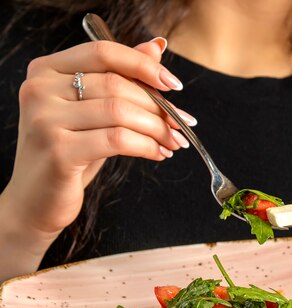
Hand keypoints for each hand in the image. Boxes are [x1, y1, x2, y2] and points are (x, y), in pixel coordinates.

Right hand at [3, 37, 194, 241]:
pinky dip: (146, 146)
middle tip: (183, 124)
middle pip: (116, 85)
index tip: (174, 85)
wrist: (36, 202)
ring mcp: (46, 120)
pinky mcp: (58, 151)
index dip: (143, 65)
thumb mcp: (93, 114)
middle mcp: (40, 90)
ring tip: (174, 142)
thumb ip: (118, 80)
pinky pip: (117, 140)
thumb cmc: (68, 156)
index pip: (102, 52)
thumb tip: (156, 49)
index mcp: (46, 70)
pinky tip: (159, 154)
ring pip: (120, 112)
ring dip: (157, 128)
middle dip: (158, 106)